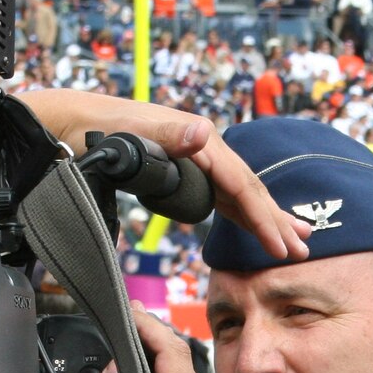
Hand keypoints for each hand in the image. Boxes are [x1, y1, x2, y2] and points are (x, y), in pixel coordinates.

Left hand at [14, 88, 309, 262]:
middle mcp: (202, 146)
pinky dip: (242, 210)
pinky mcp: (184, 166)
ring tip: (294, 237)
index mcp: (198, 140)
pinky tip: (252, 222)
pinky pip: (222, 192)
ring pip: (239, 191)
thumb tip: (202, 133)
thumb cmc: (97, 128)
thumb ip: (168, 133)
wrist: (70, 122)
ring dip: (266, 216)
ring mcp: (195, 156)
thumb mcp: (129, 131)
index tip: (281, 245)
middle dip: (275, 221)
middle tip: (302, 250)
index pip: (240, 185)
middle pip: (247, 189)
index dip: (262, 218)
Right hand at [54, 304, 225, 372]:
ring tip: (129, 329)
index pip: (172, 352)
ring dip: (155, 348)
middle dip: (152, 330)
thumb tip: (117, 364)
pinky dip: (158, 367)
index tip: (124, 308)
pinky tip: (138, 361)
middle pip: (180, 357)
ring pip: (181, 371)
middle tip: (125, 312)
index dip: (147, 325)